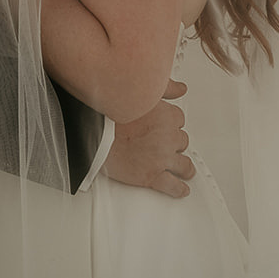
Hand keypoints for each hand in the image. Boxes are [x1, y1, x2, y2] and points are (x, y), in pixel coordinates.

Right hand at [102, 79, 195, 197]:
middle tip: (164, 145)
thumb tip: (181, 88)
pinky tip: (181, 189)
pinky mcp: (152, 175)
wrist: (94, 135)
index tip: (166, 127)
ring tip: (182, 169)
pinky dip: (179, 189)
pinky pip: (174, 186)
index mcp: (167, 115)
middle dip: (174, 144)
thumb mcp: (141, 93)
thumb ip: (165, 88)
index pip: (179, 120)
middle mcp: (168, 137)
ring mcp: (162, 157)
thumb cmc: (111, 114)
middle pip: (181, 141)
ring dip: (183, 167)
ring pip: (183, 165)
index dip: (171, 125)